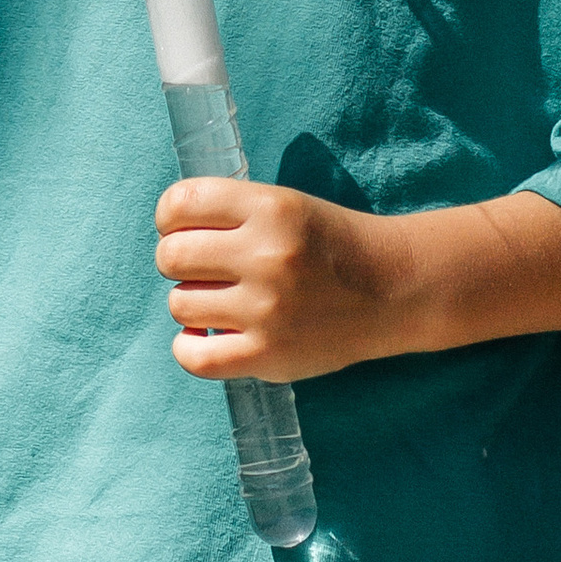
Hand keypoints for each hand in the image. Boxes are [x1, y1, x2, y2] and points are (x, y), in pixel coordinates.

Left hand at [155, 179, 400, 384]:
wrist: (394, 289)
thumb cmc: (329, 244)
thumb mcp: (286, 205)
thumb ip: (230, 213)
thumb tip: (166, 235)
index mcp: (270, 209)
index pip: (180, 204)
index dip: (169, 217)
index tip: (181, 228)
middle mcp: (266, 256)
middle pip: (172, 256)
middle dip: (177, 260)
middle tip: (203, 268)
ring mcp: (267, 309)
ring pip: (179, 305)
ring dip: (191, 303)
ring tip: (219, 301)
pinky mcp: (269, 355)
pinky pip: (195, 357)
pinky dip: (189, 347)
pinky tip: (206, 336)